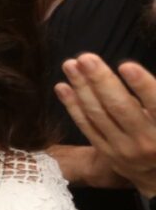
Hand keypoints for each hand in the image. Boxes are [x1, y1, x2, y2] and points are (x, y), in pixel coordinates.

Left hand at [55, 53, 155, 196]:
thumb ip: (153, 98)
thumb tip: (132, 70)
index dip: (142, 85)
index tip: (126, 65)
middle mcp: (146, 140)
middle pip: (119, 107)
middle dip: (100, 80)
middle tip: (85, 58)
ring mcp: (123, 148)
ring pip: (97, 114)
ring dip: (81, 87)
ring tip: (70, 65)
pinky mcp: (106, 152)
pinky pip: (86, 126)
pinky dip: (72, 106)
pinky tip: (62, 87)